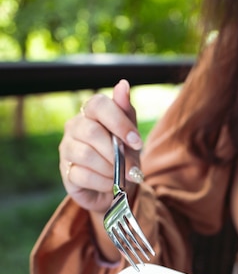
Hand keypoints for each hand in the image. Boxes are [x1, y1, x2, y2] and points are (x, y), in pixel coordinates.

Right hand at [59, 79, 141, 213]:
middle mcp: (74, 127)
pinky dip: (103, 183)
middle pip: (92, 132)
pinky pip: (83, 176)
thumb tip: (123, 85)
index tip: (137, 142)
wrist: (116, 188)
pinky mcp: (66, 172)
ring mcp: (67, 149)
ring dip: (110, 170)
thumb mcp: (130, 137)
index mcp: (91, 113)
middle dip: (116, 153)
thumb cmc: (122, 157)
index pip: (99, 105)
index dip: (119, 123)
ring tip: (119, 176)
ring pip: (87, 155)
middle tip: (131, 168)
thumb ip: (126, 114)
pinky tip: (109, 184)